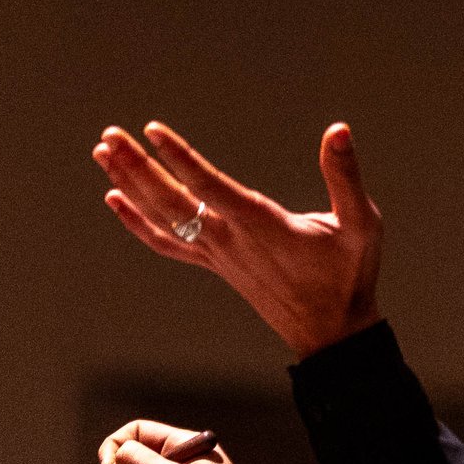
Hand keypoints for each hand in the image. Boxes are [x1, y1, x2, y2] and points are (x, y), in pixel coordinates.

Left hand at [92, 118, 384, 361]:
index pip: (209, 185)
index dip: (179, 157)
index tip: (151, 130)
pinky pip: (167, 242)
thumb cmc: (348, 275)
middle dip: (137, 166)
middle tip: (108, 135)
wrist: (332, 333)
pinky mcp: (215, 265)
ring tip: (103, 153)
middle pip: (171, 200)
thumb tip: (339, 129)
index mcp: (261, 225)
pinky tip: (116, 200)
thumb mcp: (361, 224)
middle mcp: (229, 240)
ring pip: (162, 218)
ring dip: (130, 185)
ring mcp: (217, 255)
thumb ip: (346, 176)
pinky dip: (137, 222)